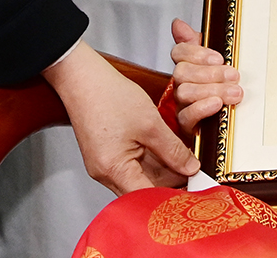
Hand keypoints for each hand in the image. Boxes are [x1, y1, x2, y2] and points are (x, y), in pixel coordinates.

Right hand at [43, 41, 199, 193]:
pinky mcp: (106, 154)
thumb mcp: (151, 123)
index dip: (173, 195)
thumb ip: (173, 150)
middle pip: (143, 190)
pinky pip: (132, 165)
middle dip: (170, 182)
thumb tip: (190, 168)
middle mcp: (105, 173)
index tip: (194, 187)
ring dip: (162, 170)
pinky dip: (150, 160)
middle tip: (194, 171)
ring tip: (184, 158)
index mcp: (114, 170)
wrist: (82, 78)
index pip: (148, 198)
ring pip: (139, 177)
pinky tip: (167, 150)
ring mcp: (104, 164)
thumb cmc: (109, 96)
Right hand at [169, 17, 241, 134]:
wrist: (225, 125)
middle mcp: (181, 84)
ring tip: (233, 92)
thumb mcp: (214, 63)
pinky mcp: (186, 125)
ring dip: (211, 90)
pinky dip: (202, 108)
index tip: (219, 58)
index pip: (180, 52)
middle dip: (210, 73)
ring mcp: (181, 105)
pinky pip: (186, 116)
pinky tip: (217, 104)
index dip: (196, 53)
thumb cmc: (219, 89)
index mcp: (188, 67)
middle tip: (233, 76)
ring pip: (185, 92)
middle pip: (182, 72)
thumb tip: (178, 23)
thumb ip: (197, 43)